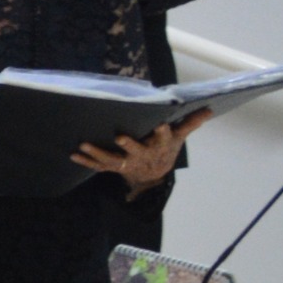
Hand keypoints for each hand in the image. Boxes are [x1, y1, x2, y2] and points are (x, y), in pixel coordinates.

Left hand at [78, 108, 207, 193]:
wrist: (154, 174)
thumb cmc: (165, 148)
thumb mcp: (178, 136)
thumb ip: (190, 122)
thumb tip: (209, 108)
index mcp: (159, 146)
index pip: (163, 138)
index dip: (161, 133)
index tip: (160, 124)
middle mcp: (143, 155)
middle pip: (136, 151)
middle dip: (129, 145)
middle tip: (120, 136)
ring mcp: (127, 162)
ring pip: (113, 159)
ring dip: (98, 153)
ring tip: (84, 144)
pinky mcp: (114, 167)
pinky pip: (98, 166)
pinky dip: (86, 161)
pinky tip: (73, 155)